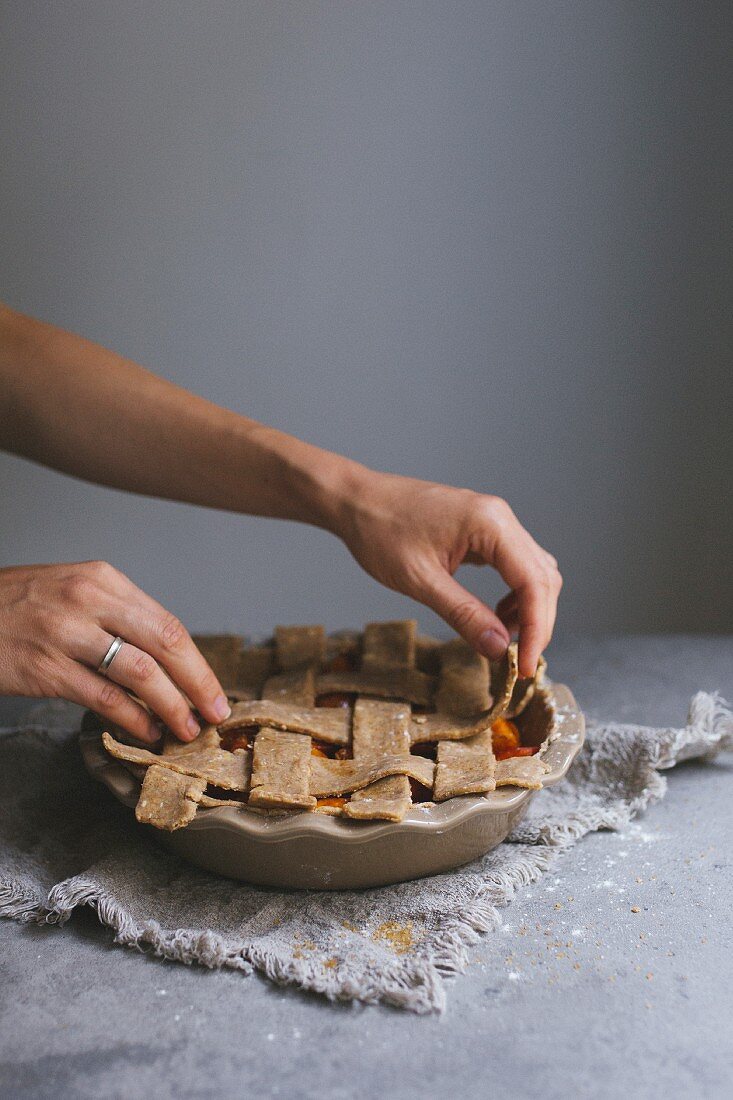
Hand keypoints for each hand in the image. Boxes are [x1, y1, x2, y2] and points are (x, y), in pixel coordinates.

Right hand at [0, 560, 229, 741]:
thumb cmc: (17, 606)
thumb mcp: (73, 591)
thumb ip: (117, 615)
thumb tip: (166, 657)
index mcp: (104, 580)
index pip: (168, 624)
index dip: (198, 663)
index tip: (215, 692)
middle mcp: (90, 600)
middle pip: (166, 645)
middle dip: (198, 685)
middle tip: (215, 715)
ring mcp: (67, 633)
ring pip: (141, 674)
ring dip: (171, 707)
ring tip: (185, 729)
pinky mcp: (46, 668)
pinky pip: (104, 698)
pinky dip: (133, 719)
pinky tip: (146, 732)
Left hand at [337, 472, 561, 676]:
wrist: (356, 500)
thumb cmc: (380, 532)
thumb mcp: (420, 581)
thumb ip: (463, 614)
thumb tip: (499, 648)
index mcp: (490, 524)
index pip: (534, 582)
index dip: (536, 628)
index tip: (526, 665)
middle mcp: (500, 517)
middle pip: (542, 577)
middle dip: (537, 622)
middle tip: (520, 662)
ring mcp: (493, 520)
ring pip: (533, 570)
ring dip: (528, 608)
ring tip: (504, 640)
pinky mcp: (482, 528)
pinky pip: (514, 563)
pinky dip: (514, 593)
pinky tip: (495, 614)